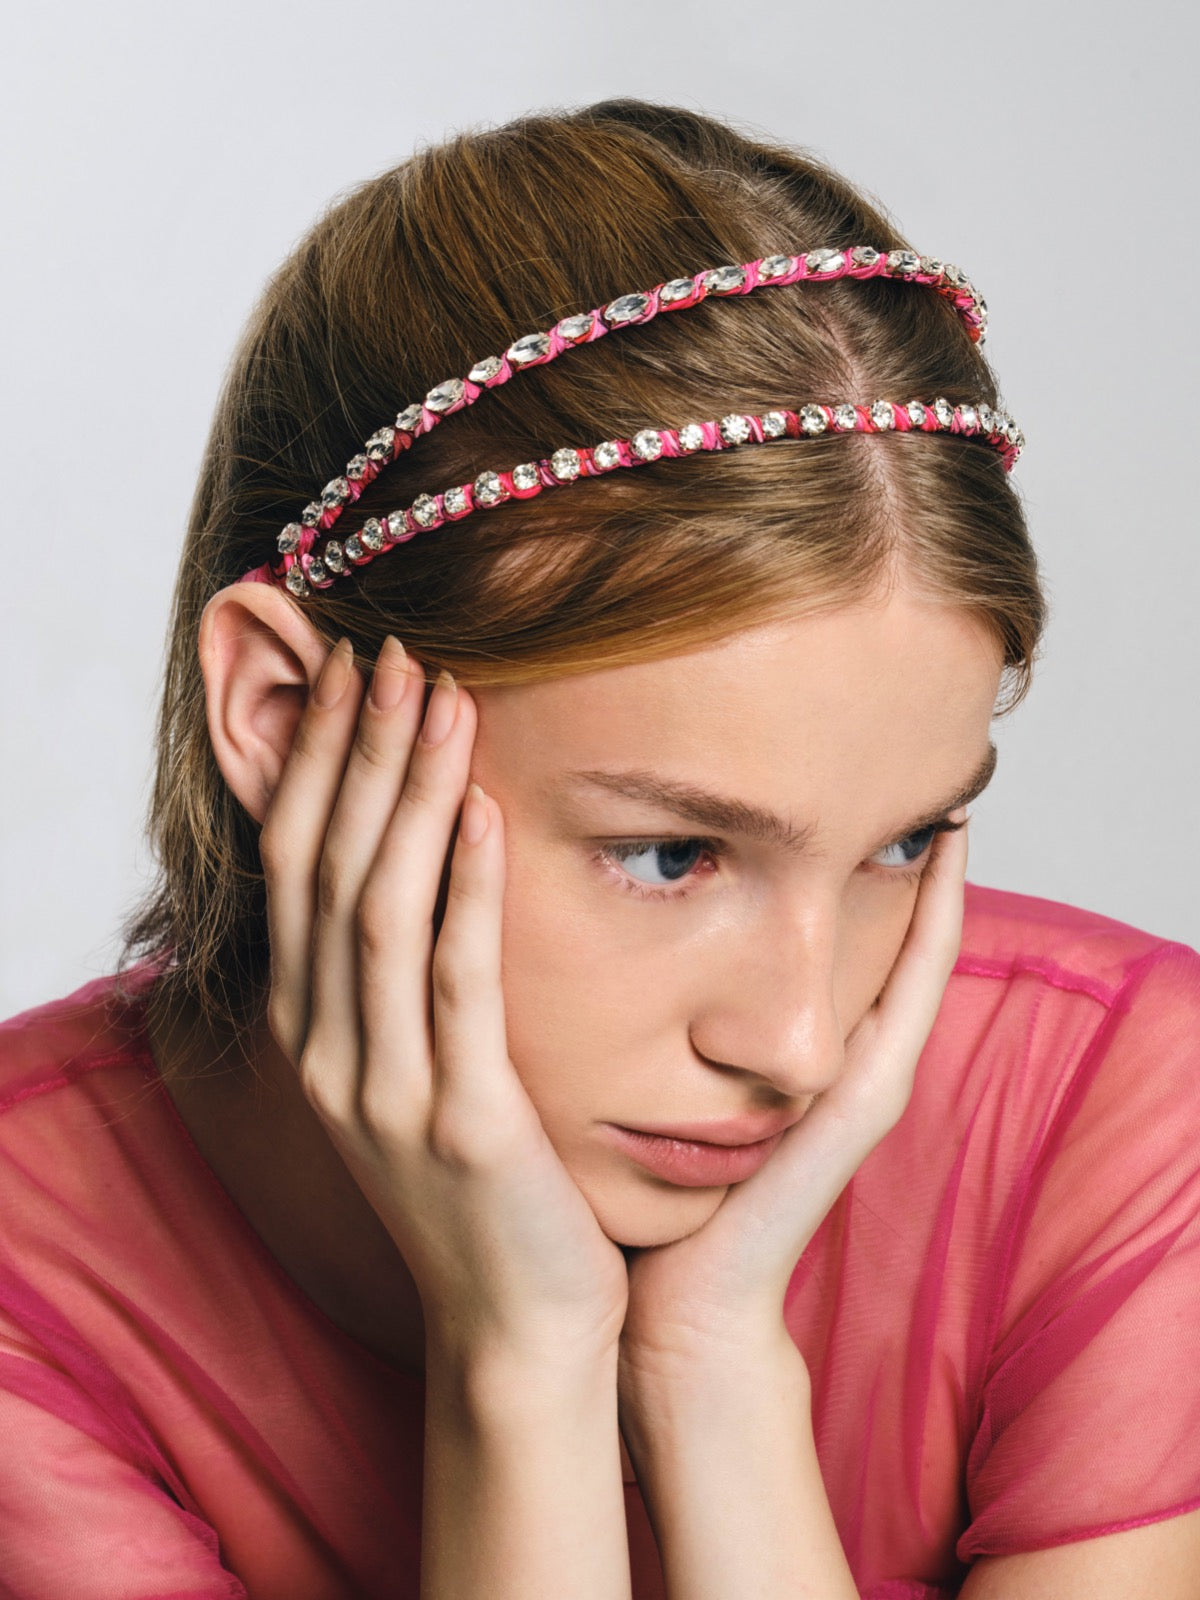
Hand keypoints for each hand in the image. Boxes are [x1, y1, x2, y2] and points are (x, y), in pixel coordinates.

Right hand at [259, 635, 628, 1371]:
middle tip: (393, 649)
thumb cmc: (482, 1184)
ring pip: (379, 909)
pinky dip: (467, 890)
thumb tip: (422, 854)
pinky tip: (488, 810)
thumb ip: (399, 975)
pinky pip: (457, 983)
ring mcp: (384, 1090)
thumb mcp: (414, 1068)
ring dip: (408, 793)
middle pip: (327, 867)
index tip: (353, 672)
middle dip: (356, 751)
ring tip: (440, 696)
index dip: (318, 764)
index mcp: (311, 1030)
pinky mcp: (460, 1121)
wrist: (516, 1323)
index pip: (297, 867)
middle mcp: (327, 1051)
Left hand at [616, 817, 970, 1387]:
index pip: (820, 927)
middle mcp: (832, 1052)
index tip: (822, 766)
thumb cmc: (640, 1191)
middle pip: (876, 929)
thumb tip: (560, 917)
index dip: (830, 850)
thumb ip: (623, 1010)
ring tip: (947, 781)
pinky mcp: (865, 1103)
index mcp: (780, 1045)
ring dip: (933, 870)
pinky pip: (914, 995)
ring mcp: (860, 1076)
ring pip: (916, 947)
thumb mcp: (630, 1074)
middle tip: (901, 746)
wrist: (667, 1304)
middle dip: (889, 847)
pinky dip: (936, 926)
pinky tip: (942, 856)